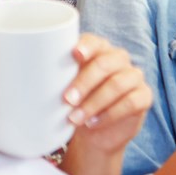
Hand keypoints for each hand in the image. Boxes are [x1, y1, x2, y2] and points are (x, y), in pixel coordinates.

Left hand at [62, 34, 151, 156]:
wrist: (93, 132)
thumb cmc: (76, 103)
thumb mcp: (64, 87)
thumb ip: (56, 76)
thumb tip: (31, 75)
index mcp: (98, 50)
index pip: (94, 42)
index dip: (86, 46)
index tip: (74, 54)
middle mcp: (118, 59)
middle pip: (105, 64)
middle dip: (84, 82)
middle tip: (67, 99)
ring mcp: (134, 76)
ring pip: (117, 84)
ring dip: (94, 103)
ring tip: (75, 118)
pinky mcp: (144, 96)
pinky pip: (131, 102)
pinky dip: (110, 114)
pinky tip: (93, 123)